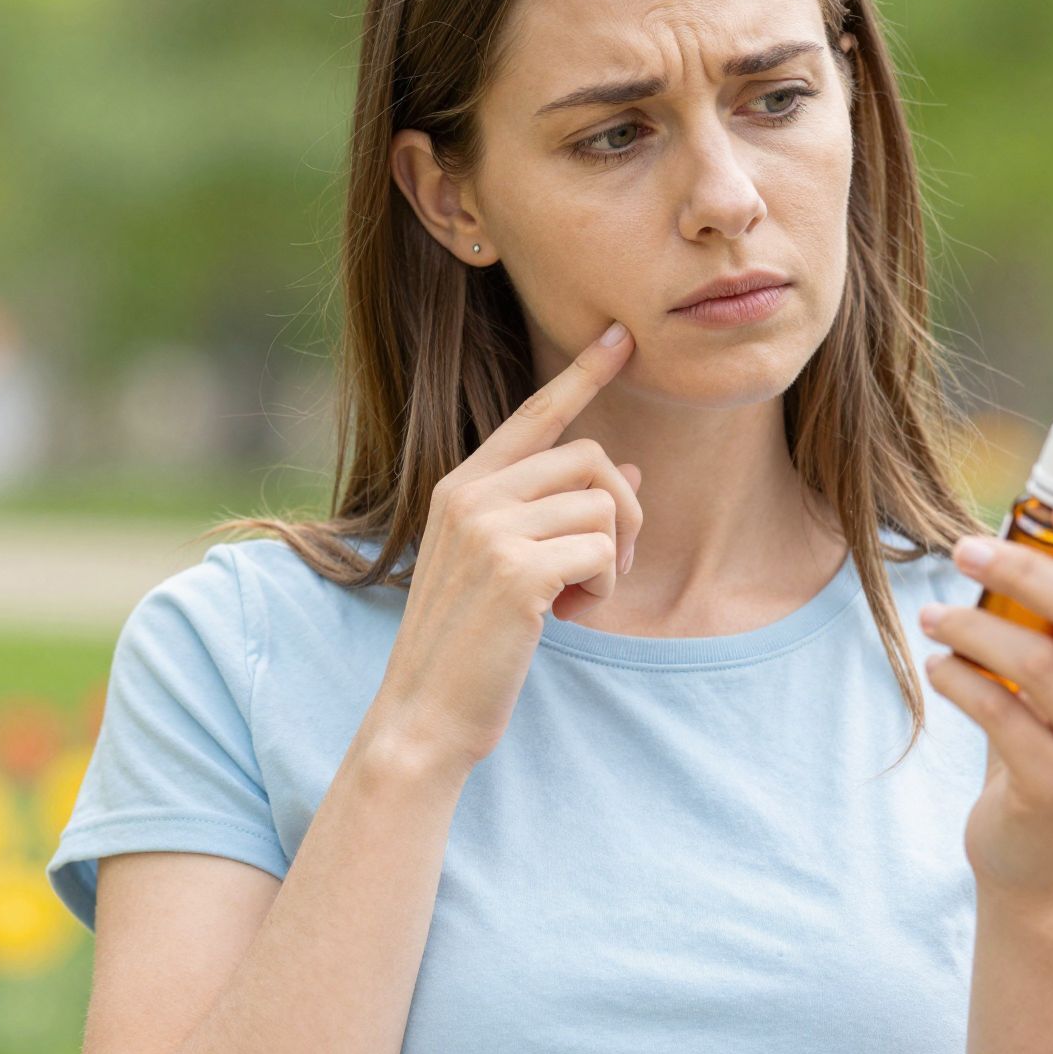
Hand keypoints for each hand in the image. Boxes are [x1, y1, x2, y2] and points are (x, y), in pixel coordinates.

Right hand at [371, 321, 644, 772]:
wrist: (424, 716)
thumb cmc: (470, 645)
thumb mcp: (508, 566)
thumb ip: (555, 513)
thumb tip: (629, 471)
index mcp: (461, 486)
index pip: (534, 414)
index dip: (583, 373)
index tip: (621, 337)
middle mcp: (470, 494)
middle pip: (590, 456)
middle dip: (625, 509)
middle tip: (609, 567)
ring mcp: (490, 529)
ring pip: (605, 503)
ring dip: (614, 556)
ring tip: (580, 598)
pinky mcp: (517, 570)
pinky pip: (604, 549)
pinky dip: (604, 587)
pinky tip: (572, 616)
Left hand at [917, 499, 1052, 908]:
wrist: (1042, 861)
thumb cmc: (1050, 742)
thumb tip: (1010, 532)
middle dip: (1022, 568)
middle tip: (963, 550)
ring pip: (1039, 663)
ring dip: (972, 625)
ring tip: (932, 617)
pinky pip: (1001, 714)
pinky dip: (958, 679)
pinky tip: (937, 667)